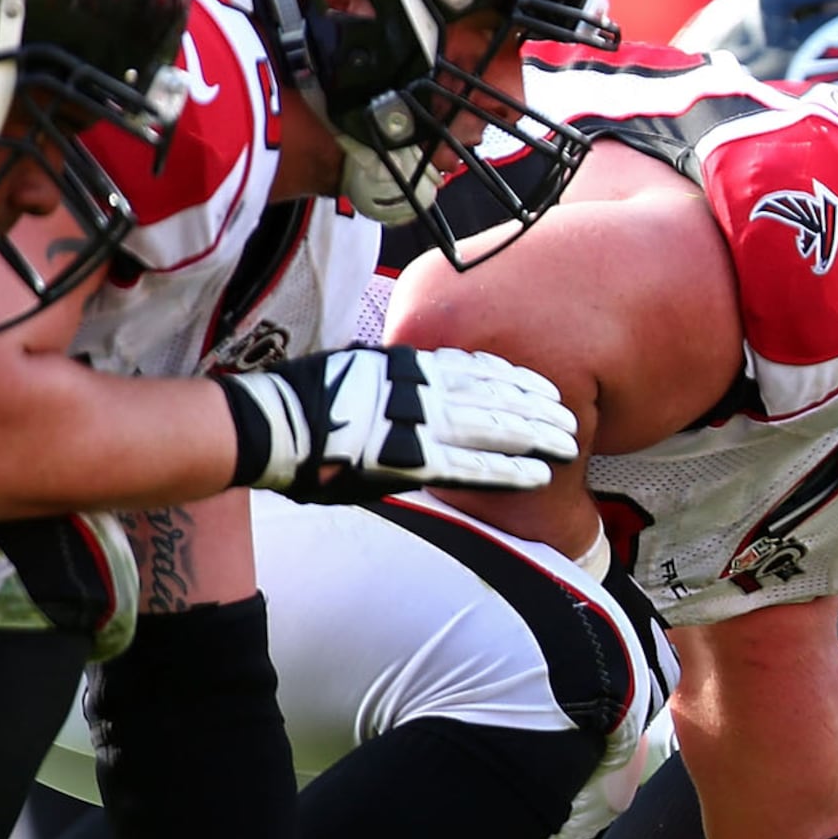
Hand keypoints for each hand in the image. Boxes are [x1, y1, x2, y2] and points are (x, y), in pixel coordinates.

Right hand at [223, 346, 579, 501]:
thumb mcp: (351, 369)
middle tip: (572, 416)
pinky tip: (540, 474)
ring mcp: (418, 422)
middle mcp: (420, 387)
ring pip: (495, 426)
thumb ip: (388, 377)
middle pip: (496, 394)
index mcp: (407, 364)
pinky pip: (473, 465)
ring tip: (570, 443)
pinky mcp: (411, 459)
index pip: (476, 366)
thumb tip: (403, 382)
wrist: (265, 424)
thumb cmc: (298, 403)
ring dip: (537, 436)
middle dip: (539, 407)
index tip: (544, 385)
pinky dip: (510, 470)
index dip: (516, 377)